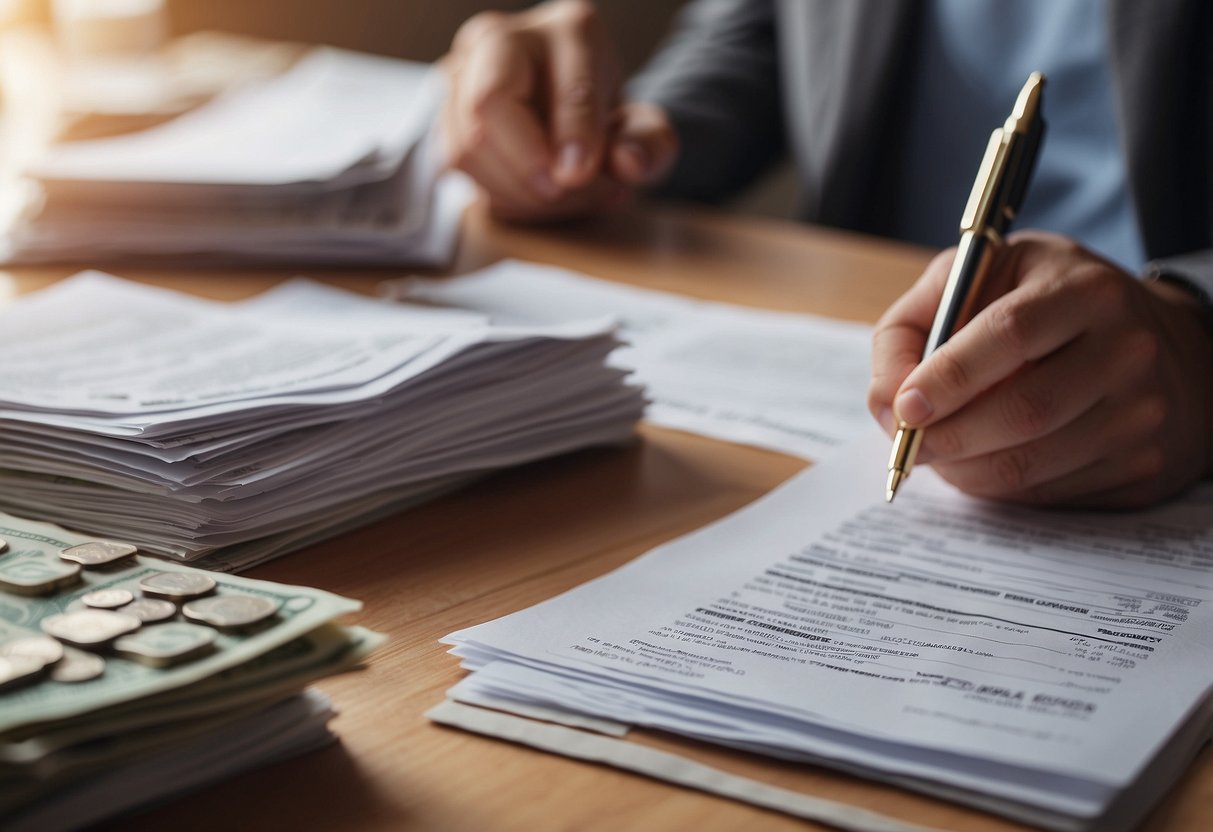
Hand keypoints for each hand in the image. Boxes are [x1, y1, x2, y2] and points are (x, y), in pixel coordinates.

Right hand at [440, 0, 678, 222]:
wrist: (570, 125)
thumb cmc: (606, 124)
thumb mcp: (645, 133)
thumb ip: (649, 145)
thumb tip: (627, 162)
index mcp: (569, 30)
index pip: (563, 83)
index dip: (572, 133)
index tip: (580, 173)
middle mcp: (504, 39)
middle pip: (490, 104)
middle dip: (527, 166)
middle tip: (560, 192)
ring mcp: (463, 73)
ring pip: (468, 145)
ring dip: (515, 191)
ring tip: (562, 200)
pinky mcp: (443, 114)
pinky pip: (456, 166)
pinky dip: (496, 195)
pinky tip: (533, 200)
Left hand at [868, 231, 1212, 507]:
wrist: (1162, 346)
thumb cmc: (1043, 306)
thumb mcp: (981, 280)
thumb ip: (915, 325)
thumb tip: (884, 401)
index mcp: (1084, 290)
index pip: (1010, 335)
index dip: (948, 378)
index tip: (904, 408)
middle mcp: (1126, 349)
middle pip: (1022, 411)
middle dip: (947, 438)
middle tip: (907, 446)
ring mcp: (1142, 413)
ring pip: (1031, 464)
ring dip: (964, 471)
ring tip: (937, 455)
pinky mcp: (1143, 465)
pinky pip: (1049, 494)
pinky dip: (998, 490)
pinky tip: (982, 465)